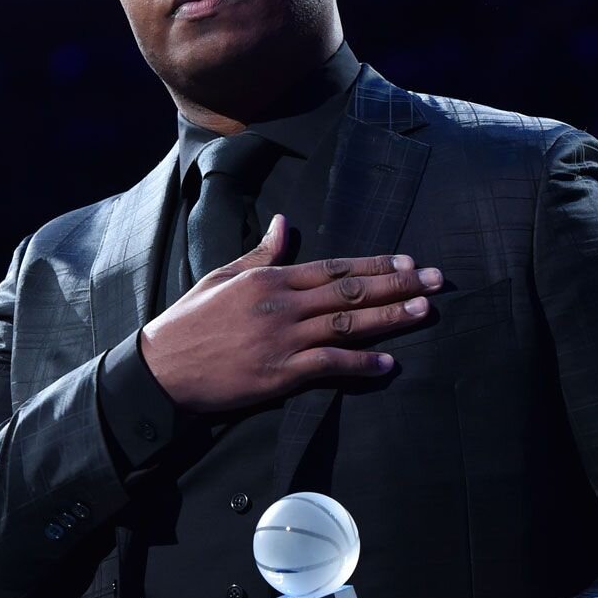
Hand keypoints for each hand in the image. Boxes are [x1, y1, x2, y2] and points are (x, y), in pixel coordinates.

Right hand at [140, 214, 443, 413]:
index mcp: (270, 279)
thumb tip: (286, 223)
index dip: (375, 264)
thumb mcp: (221, 277)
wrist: (161, 370)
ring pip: (348, 324)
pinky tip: (387, 364)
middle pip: (352, 291)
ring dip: (391, 318)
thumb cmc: (188, 323)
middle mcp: (283, 305)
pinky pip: (330, 366)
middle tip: (437, 281)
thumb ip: (261, 255)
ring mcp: (283, 340)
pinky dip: (361, 365)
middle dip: (399, 284)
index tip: (408, 262)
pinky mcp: (279, 374)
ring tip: (425, 312)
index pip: (334, 267)